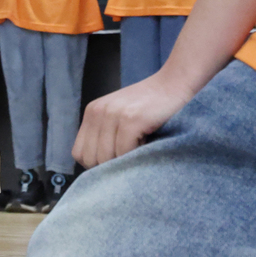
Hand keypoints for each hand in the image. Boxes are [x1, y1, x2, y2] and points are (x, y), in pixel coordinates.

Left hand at [73, 70, 195, 167]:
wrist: (176, 83)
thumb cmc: (151, 107)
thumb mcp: (119, 116)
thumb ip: (105, 136)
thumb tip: (98, 173)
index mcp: (92, 112)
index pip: (79, 154)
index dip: (97, 164)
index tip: (117, 160)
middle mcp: (98, 111)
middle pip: (91, 159)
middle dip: (111, 166)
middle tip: (131, 156)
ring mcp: (113, 114)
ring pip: (107, 159)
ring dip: (126, 161)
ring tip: (141, 147)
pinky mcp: (131, 119)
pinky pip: (124, 152)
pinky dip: (137, 156)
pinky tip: (148, 143)